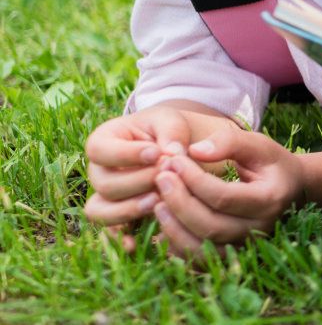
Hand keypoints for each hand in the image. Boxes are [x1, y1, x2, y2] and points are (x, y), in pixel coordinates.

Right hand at [83, 106, 194, 245]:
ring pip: (101, 211)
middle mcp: (98, 171)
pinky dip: (120, 240)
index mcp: (104, 141)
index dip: (125, 155)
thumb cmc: (169, 130)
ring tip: (158, 201)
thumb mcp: (172, 121)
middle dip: (136, 182)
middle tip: (165, 177)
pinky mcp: (119, 217)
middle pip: (104, 184)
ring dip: (128, 209)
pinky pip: (109, 233)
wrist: (178, 148)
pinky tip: (136, 244)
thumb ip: (172, 133)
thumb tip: (173, 153)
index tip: (156, 153)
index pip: (99, 149)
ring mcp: (106, 197)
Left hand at [148, 125, 304, 257]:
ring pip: (202, 248)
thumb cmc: (270, 163)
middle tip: (160, 178)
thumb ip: (230, 141)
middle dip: (179, 202)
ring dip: (174, 228)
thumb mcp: (258, 144)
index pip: (224, 197)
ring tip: (157, 203)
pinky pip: (198, 260)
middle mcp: (259, 229)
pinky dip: (176, 247)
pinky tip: (164, 224)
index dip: (194, 180)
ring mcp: (245, 246)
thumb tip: (195, 150)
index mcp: (269, 200)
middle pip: (211, 226)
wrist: (289, 189)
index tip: (174, 160)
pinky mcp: (231, 255)